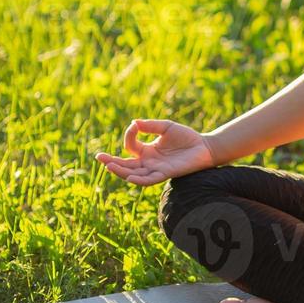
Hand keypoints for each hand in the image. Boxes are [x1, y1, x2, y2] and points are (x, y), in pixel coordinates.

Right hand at [94, 118, 217, 186]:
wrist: (204, 147)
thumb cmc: (186, 137)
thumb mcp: (166, 127)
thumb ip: (150, 126)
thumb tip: (134, 123)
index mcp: (147, 151)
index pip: (130, 146)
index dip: (129, 136)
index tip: (134, 126)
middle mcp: (149, 162)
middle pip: (126, 165)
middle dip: (112, 162)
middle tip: (99, 157)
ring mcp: (156, 169)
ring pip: (134, 174)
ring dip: (121, 171)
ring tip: (108, 166)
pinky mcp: (165, 174)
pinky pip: (149, 180)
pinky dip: (139, 179)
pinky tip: (129, 176)